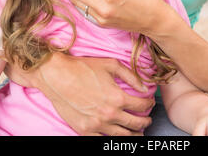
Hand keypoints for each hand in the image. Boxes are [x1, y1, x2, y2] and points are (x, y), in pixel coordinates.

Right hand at [5, 53, 154, 135]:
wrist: (57, 76)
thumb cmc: (83, 67)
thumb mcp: (111, 65)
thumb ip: (130, 76)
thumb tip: (144, 88)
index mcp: (117, 97)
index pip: (141, 105)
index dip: (148, 104)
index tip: (150, 103)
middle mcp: (109, 114)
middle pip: (135, 123)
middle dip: (144, 122)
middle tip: (147, 120)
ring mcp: (96, 125)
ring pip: (121, 136)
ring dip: (133, 134)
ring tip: (138, 133)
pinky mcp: (84, 130)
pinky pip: (102, 142)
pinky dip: (113, 142)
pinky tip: (117, 138)